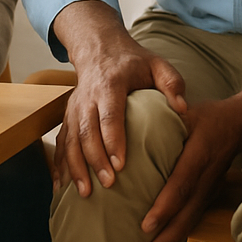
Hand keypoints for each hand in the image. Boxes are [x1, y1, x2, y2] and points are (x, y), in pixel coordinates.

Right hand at [52, 0, 186, 197]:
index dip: (113, 140)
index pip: (110, 114)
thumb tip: (183, 109)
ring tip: (85, 193)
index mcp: (111, 83)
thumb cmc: (134, 62)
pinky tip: (61, 188)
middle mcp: (87, 96)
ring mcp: (74, 107)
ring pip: (70, 139)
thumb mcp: (157, 64)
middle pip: (87, 131)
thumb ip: (172, 83)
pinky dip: (59, 165)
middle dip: (95, 160)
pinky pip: (60, 142)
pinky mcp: (67, 116)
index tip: (121, 165)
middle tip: (108, 185)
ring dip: (75, 167)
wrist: (100, 49)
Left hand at [140, 75, 241, 241]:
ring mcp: (212, 186)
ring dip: (173, 241)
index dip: (166, 205)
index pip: (182, 182)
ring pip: (193, 218)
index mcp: (200, 152)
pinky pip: (196, 217)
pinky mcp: (211, 193)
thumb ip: (166, 118)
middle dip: (168, 235)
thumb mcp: (188, 112)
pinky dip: (182, 236)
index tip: (146, 224)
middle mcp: (208, 174)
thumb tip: (134, 124)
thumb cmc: (208, 116)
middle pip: (188, 209)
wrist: (241, 123)